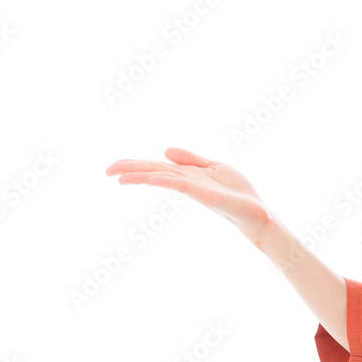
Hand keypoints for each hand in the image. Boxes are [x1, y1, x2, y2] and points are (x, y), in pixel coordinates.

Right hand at [105, 147, 270, 241]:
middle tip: (105, 171)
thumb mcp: (214, 167)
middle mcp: (187, 182)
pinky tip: (152, 179)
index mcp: (187, 174)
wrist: (257, 211)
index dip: (135, 165)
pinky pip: (183, 186)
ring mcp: (195, 189)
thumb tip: (164, 151)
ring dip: (142, 176)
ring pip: (163, 178)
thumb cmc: (237, 192)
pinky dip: (167, 181)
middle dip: (131, 170)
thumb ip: (190, 159)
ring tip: (119, 176)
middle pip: (154, 172)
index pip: (156, 167)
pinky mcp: (206, 195)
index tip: (113, 167)